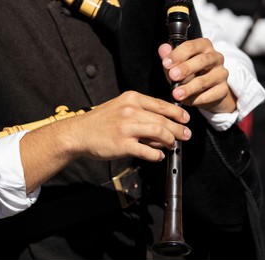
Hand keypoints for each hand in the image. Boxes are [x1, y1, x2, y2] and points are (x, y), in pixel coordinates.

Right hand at [70, 91, 190, 160]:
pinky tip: (158, 155)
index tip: (185, 119)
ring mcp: (126, 127)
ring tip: (172, 145)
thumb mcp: (119, 108)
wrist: (79, 133)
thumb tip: (162, 128)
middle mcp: (130, 110)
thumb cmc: (100, 121)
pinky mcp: (122, 144)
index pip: (161, 104)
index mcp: (131, 98)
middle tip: (186, 135)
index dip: (177, 113)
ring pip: (159, 132)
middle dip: (178, 129)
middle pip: (163, 120)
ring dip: (170, 140)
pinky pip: (147, 151)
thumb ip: (140, 114)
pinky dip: (156, 154)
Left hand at [158, 38, 236, 113]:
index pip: (191, 46)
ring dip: (189, 88)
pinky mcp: (223, 90)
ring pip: (204, 80)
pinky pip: (209, 95)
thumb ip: (169, 58)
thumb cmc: (188, 75)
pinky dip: (196, 99)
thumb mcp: (176, 66)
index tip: (166, 63)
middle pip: (201, 60)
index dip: (178, 54)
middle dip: (185, 68)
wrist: (204, 93)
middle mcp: (215, 57)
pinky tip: (186, 101)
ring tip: (176, 94)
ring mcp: (221, 74)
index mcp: (203, 46)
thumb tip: (162, 49)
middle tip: (173, 76)